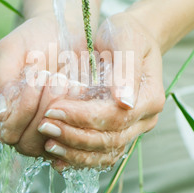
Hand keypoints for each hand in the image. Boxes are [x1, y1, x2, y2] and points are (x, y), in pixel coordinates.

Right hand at [0, 15, 87, 157]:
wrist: (65, 29)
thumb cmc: (34, 38)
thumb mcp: (11, 49)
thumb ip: (0, 80)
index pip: (7, 130)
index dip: (24, 108)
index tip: (40, 76)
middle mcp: (17, 126)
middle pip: (26, 143)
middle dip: (45, 110)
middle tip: (58, 78)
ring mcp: (43, 131)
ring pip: (50, 143)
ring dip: (63, 114)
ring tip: (70, 83)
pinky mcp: (67, 128)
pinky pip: (72, 139)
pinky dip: (78, 118)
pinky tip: (81, 91)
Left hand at [37, 10, 165, 169]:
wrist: (129, 39)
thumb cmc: (126, 34)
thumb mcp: (126, 40)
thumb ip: (126, 69)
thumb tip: (124, 101)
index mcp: (149, 98)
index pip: (114, 117)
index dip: (83, 117)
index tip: (54, 109)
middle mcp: (144, 119)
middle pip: (110, 139)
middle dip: (74, 136)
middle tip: (44, 125)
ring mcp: (133, 129)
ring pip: (105, 152)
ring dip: (75, 152)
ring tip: (48, 143)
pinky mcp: (119, 133)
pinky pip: (101, 154)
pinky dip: (79, 158)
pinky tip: (57, 158)